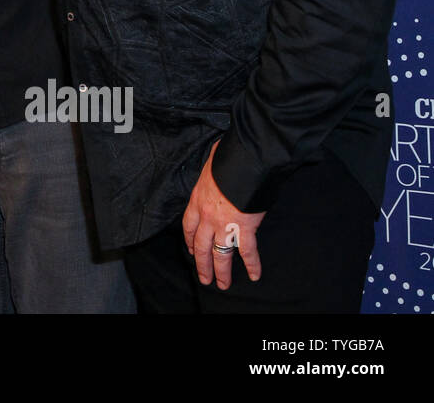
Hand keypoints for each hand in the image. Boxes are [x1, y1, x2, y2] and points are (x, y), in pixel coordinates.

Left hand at [181, 141, 264, 289]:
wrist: (244, 162)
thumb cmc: (228, 158)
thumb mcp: (211, 164)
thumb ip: (211, 173)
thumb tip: (216, 164)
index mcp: (197, 200)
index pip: (189, 226)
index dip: (190, 240)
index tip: (191, 250)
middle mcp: (207, 216)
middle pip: (201, 246)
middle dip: (202, 264)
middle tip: (204, 278)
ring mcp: (224, 224)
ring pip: (220, 254)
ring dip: (221, 271)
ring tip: (222, 284)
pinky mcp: (244, 228)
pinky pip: (247, 252)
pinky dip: (252, 264)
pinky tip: (254, 275)